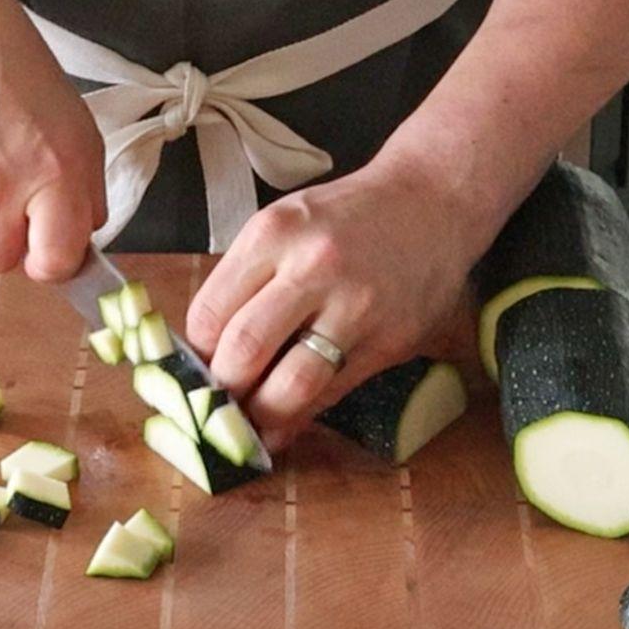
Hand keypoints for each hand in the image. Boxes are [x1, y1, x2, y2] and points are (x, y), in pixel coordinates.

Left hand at [186, 154, 489, 448]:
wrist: (431, 203)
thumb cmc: (344, 219)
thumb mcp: (284, 226)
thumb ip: (246, 282)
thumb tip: (207, 354)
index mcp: (273, 234)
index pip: (210, 314)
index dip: (196, 355)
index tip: (198, 369)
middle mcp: (313, 267)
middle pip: (244, 352)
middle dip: (224, 391)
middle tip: (219, 402)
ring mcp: (356, 306)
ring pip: (291, 384)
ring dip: (261, 416)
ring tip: (250, 423)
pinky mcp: (389, 340)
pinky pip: (332, 391)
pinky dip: (300, 417)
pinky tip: (284, 424)